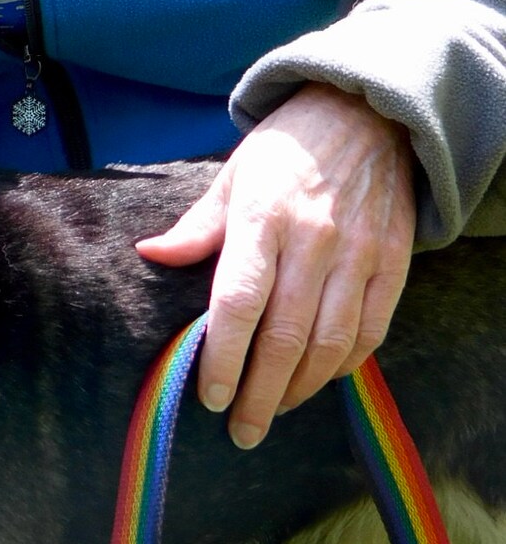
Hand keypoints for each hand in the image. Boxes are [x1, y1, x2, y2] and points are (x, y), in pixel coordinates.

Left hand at [136, 84, 415, 448]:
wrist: (363, 113)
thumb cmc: (286, 148)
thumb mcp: (233, 175)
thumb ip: (197, 226)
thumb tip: (150, 255)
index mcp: (261, 216)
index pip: (239, 302)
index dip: (223, 357)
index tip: (209, 397)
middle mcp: (312, 238)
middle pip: (284, 336)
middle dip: (259, 393)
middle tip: (240, 429)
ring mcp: (358, 252)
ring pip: (330, 344)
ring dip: (300, 389)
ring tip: (274, 409)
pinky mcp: (393, 262)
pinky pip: (370, 331)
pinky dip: (344, 365)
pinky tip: (320, 378)